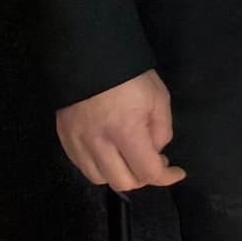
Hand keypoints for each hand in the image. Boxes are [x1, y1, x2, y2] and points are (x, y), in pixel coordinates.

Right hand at [57, 70, 183, 190]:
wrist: (89, 57)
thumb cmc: (131, 76)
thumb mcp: (159, 98)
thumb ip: (161, 130)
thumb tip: (157, 152)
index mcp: (126, 132)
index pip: (147, 172)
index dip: (166, 177)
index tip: (177, 172)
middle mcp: (98, 143)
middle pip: (122, 183)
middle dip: (143, 178)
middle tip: (152, 162)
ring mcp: (77, 143)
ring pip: (99, 178)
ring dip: (119, 174)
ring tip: (130, 158)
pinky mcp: (64, 138)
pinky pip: (82, 166)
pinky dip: (99, 167)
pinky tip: (110, 153)